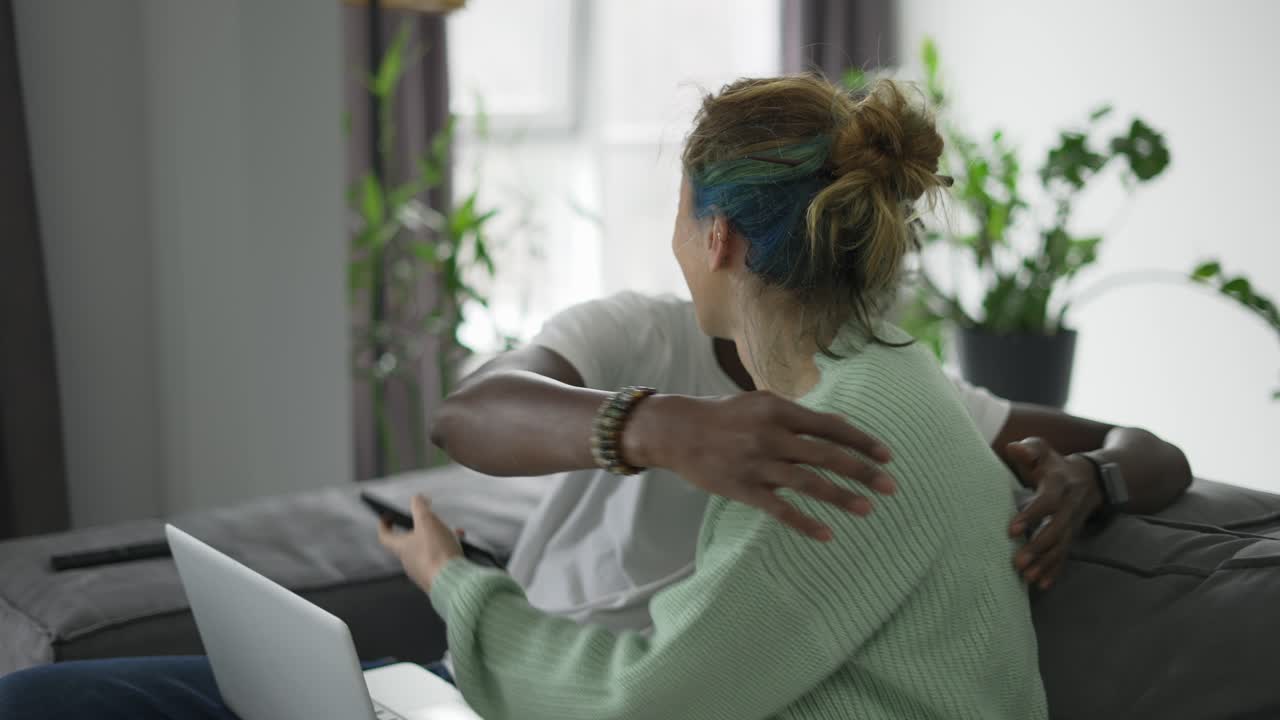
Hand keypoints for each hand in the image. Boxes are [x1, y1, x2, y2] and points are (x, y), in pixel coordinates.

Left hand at [376, 495, 463, 592]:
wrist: (453, 581)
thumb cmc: (437, 552)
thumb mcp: (427, 521)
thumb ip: (420, 507)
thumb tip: (417, 498)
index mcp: (401, 548)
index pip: (385, 536)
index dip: (384, 524)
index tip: (387, 516)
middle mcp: (408, 562)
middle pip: (410, 542)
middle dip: (422, 528)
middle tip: (432, 520)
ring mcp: (422, 572)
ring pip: (427, 550)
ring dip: (439, 539)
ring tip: (454, 533)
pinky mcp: (436, 579)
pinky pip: (439, 561)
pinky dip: (447, 551)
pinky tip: (460, 547)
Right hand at [624, 391, 896, 540]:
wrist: (676, 431)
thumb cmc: (723, 416)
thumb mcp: (760, 403)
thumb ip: (798, 416)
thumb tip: (841, 426)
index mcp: (779, 409)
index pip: (831, 427)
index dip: (862, 442)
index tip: (887, 456)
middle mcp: (771, 435)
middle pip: (827, 455)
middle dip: (863, 471)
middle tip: (891, 487)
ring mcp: (757, 463)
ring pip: (809, 483)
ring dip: (842, 497)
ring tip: (868, 510)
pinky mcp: (742, 488)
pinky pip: (780, 510)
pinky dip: (805, 523)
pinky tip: (828, 535)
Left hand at [1005, 438, 1102, 590]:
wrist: (1090, 477)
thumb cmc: (1054, 463)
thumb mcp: (1042, 450)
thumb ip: (1029, 449)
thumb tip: (1013, 448)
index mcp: (1059, 484)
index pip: (1047, 501)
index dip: (1031, 515)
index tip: (1011, 531)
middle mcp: (1069, 506)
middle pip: (1056, 529)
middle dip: (1038, 547)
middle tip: (1017, 562)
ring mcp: (1073, 523)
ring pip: (1061, 546)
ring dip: (1045, 563)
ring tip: (1027, 578)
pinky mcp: (1072, 534)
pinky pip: (1066, 554)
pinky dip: (1055, 570)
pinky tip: (1042, 585)